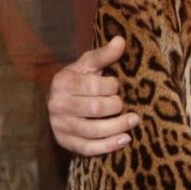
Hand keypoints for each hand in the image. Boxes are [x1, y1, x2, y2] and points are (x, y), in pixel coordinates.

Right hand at [49, 35, 138, 155]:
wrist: (60, 102)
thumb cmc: (79, 81)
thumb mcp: (88, 65)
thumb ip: (104, 55)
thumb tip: (121, 40)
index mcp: (62, 82)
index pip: (93, 86)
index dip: (112, 86)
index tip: (117, 86)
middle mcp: (56, 104)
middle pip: (95, 109)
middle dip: (116, 106)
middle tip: (125, 105)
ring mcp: (59, 125)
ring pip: (93, 131)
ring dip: (118, 127)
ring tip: (134, 121)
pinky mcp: (65, 142)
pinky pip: (88, 149)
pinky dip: (108, 146)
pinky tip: (125, 139)